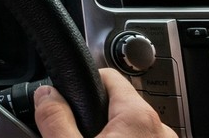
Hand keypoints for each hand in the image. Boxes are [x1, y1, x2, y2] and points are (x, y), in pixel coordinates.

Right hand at [34, 69, 176, 137]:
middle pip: (121, 106)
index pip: (109, 76)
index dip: (84, 84)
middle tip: (77, 135)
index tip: (69, 96)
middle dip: (98, 118)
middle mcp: (162, 130)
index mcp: (138, 118)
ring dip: (114, 136)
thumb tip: (46, 95)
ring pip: (134, 132)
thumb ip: (57, 119)